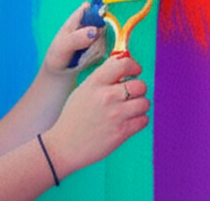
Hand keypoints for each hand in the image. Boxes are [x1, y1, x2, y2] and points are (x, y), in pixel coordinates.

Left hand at [43, 3, 106, 75]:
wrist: (61, 73)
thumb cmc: (57, 56)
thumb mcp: (62, 46)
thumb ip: (76, 38)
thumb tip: (94, 30)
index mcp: (76, 18)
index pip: (88, 8)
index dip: (95, 13)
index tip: (93, 29)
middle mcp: (88, 24)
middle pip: (101, 26)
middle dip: (94, 40)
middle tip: (83, 50)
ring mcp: (96, 36)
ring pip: (103, 41)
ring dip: (92, 52)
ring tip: (79, 57)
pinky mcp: (101, 48)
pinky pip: (104, 52)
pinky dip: (94, 58)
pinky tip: (84, 61)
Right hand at [44, 55, 150, 176]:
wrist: (64, 145)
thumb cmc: (74, 117)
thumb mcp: (84, 90)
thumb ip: (103, 77)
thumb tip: (123, 64)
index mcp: (95, 82)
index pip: (124, 64)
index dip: (134, 67)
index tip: (135, 72)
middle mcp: (106, 96)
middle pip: (140, 85)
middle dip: (139, 90)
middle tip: (131, 95)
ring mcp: (115, 114)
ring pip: (145, 103)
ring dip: (140, 106)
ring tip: (129, 110)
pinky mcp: (121, 132)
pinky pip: (144, 120)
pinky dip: (139, 121)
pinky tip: (128, 122)